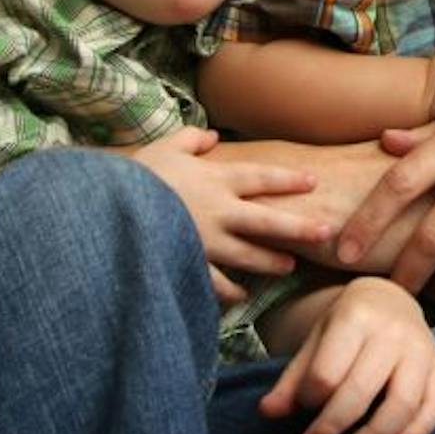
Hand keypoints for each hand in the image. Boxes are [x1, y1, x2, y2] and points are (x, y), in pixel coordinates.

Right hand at [128, 127, 330, 300]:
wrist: (108, 209)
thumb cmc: (137, 174)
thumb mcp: (165, 146)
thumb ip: (191, 139)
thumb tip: (211, 136)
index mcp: (216, 180)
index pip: (262, 179)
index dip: (288, 180)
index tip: (313, 183)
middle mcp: (219, 211)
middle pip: (268, 221)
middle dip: (299, 227)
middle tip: (326, 232)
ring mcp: (206, 242)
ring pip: (249, 255)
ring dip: (271, 262)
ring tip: (290, 267)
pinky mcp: (189, 264)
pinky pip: (215, 282)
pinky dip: (229, 291)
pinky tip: (241, 296)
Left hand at [259, 278, 434, 433]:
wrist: (390, 300)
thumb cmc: (346, 326)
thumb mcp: (315, 341)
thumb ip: (292, 379)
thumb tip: (267, 412)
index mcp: (356, 316)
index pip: (327, 373)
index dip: (310, 400)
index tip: (304, 407)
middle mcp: (392, 331)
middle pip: (360, 391)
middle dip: (332, 427)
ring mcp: (421, 349)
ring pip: (402, 404)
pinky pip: (434, 407)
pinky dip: (415, 433)